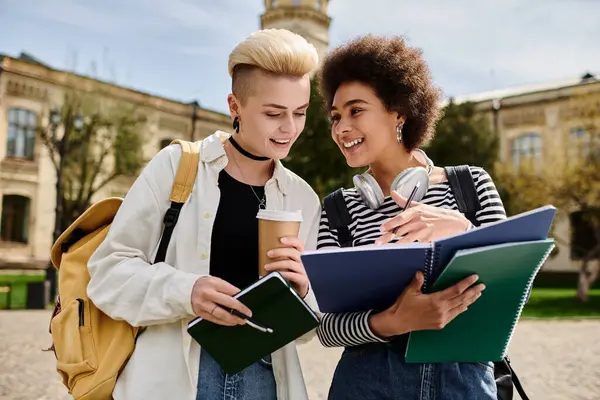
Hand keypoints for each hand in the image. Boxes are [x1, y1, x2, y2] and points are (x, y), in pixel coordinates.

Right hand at [191, 276, 251, 325]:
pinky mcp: (200, 313)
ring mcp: (203, 304)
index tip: (247, 305)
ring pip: (220, 314)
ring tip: (240, 320)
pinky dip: (224, 322)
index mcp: (214, 283)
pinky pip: (214, 319)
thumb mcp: (216, 282)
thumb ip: (227, 289)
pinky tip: (230, 322)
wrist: (188, 289)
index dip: (240, 300)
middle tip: (247, 314)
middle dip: (239, 310)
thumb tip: (240, 299)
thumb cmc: (204, 285)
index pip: (231, 291)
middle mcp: (207, 293)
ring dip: (232, 318)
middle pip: (227, 303)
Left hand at [264, 236, 309, 297]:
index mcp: (296, 257)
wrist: (296, 292)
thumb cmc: (288, 278)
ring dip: (277, 264)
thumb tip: (261, 253)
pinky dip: (283, 274)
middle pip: (293, 252)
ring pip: (291, 263)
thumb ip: (277, 259)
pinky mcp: (302, 280)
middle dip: (280, 251)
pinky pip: (293, 275)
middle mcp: (300, 262)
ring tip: (267, 267)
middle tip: (268, 254)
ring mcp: (301, 271)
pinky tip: (276, 275)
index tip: (281, 239)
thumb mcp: (283, 266)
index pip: (299, 244)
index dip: (292, 240)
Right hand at [368, 271, 483, 337]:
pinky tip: (466, 306)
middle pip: (462, 299)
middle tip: (482, 286)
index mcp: (436, 300)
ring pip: (460, 308)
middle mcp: (442, 310)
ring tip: (478, 294)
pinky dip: (461, 309)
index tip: (474, 278)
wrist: (399, 322)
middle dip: (473, 292)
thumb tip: (421, 272)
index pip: (456, 290)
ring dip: (470, 300)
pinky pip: (455, 315)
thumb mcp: (410, 291)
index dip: (466, 283)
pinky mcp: (440, 324)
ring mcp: (442, 318)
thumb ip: (417, 281)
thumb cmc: (403, 305)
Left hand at [375, 191, 470, 244]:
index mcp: (415, 211)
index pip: (400, 218)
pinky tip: (402, 251)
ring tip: (386, 248)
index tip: (381, 229)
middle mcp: (418, 221)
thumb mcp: (420, 205)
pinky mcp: (428, 240)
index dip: (390, 224)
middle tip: (378, 243)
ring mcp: (424, 231)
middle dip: (388, 237)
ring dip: (395, 244)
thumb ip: (404, 201)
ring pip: (406, 239)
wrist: (453, 222)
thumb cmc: (435, 214)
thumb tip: (393, 193)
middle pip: (400, 231)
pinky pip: (416, 245)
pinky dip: (409, 248)